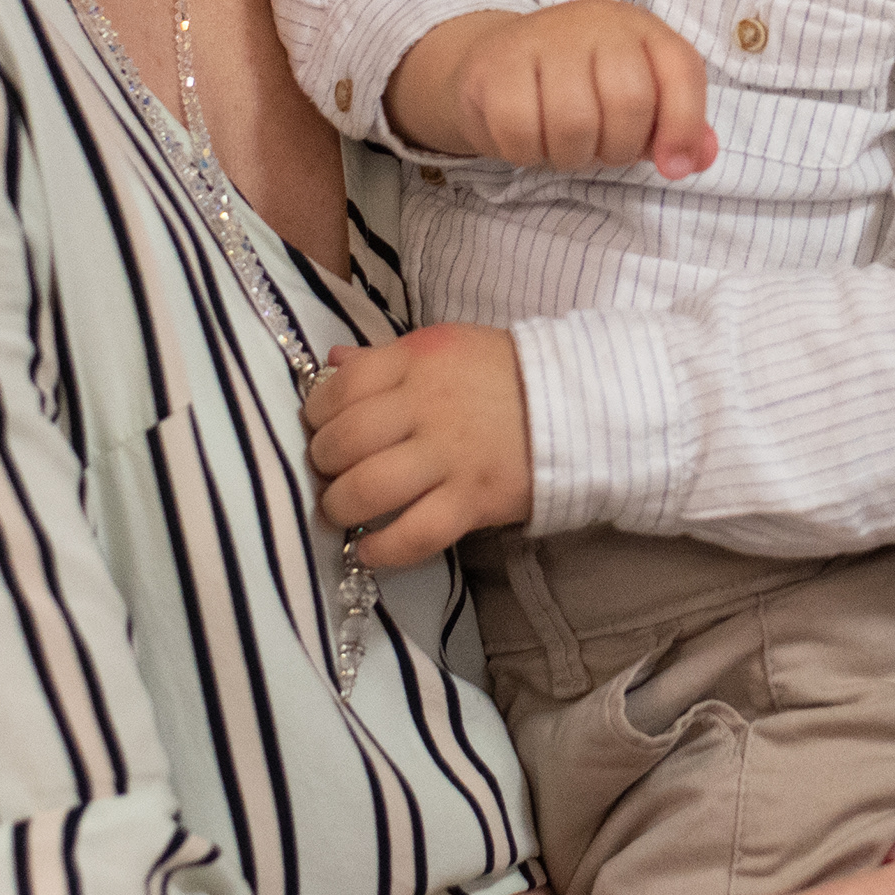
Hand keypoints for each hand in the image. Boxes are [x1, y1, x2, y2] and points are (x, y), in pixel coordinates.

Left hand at [305, 324, 532, 571]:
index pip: (341, 387)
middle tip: (334, 470)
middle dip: (325, 463)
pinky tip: (369, 548)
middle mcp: (427, 406)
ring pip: (367, 490)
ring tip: (346, 508)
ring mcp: (450, 457)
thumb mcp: (442, 346)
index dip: (318, 413)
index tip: (324, 426)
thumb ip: (382, 358)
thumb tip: (329, 364)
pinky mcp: (472, 500)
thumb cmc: (501, 372)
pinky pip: (412, 534)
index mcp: (417, 360)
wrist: (576, 403)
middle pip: (345, 442)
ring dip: (342, 506)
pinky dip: (381, 549)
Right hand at [393, 1, 717, 176]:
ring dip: (570, 156)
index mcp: (642, 29)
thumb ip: (676, 128)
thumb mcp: (639, 100)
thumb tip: (695, 158)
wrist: (499, 61)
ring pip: (573, 123)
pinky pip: (520, 131)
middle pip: (629, 102)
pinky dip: (526, 154)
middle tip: (599, 148)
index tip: (672, 166)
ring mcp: (541, 37)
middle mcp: (596, 22)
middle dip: (617, 148)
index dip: (683, 127)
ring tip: (563, 144)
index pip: (682, 70)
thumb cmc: (581, 87)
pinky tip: (527, 140)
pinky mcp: (494, 63)